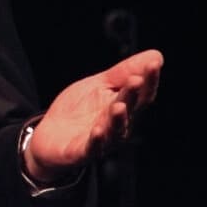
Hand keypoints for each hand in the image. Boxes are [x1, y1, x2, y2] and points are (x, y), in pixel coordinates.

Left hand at [24, 48, 162, 182]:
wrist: (50, 137)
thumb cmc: (79, 110)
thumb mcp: (99, 86)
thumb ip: (123, 73)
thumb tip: (156, 55)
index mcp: (124, 107)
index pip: (142, 94)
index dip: (149, 79)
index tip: (154, 64)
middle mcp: (118, 125)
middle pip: (129, 110)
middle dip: (133, 95)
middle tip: (136, 80)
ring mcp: (102, 140)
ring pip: (114, 131)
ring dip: (118, 119)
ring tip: (119, 106)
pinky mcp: (82, 151)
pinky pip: (92, 147)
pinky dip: (96, 140)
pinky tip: (97, 131)